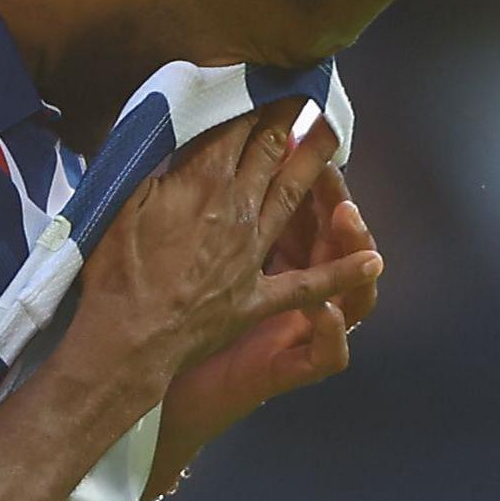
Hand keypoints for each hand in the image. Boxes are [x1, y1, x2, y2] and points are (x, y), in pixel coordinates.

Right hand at [70, 100, 383, 390]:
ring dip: (316, 164)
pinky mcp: (255, 297)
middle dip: (284, 116)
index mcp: (203, 182)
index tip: (265, 71)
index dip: (251, 96)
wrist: (125, 339)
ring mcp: (251, 254)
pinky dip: (342, 274)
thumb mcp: (118, 198)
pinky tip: (373, 261)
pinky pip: (308, 285)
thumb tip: (159, 119)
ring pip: (292, 197)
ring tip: (333, 132)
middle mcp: (237, 209)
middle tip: (303, 86)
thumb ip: (144, 157)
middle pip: (267, 151)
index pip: (234, 125)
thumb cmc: (113, 270)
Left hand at [161, 115, 381, 441]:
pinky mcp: (288, 368)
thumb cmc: (161, 310)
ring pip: (351, 294)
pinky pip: (328, 354)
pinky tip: (326, 313)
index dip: (308, 166)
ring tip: (348, 217)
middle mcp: (291, 288)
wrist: (148, 375)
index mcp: (266, 254)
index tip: (301, 125)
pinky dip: (333, 334)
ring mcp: (297, 330)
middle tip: (333, 151)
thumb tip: (189, 145)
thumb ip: (195, 203)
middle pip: (334, 238)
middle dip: (337, 193)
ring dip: (351, 253)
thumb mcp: (183, 246)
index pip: (301, 206)